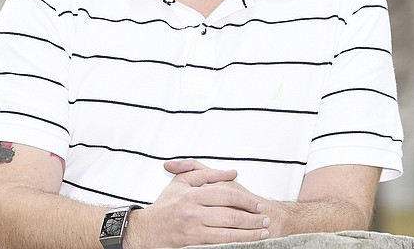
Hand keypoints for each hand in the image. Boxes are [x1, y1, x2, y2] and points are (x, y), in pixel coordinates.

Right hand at [127, 160, 269, 247]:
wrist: (147, 229)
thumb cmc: (166, 204)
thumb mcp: (182, 182)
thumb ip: (207, 174)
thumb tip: (233, 172)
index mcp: (192, 193)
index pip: (225, 194)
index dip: (245, 200)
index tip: (258, 204)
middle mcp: (193, 210)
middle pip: (230, 214)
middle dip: (252, 218)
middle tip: (266, 219)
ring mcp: (193, 228)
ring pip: (228, 231)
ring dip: (249, 233)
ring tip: (263, 232)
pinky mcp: (193, 242)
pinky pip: (219, 243)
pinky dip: (236, 242)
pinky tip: (247, 242)